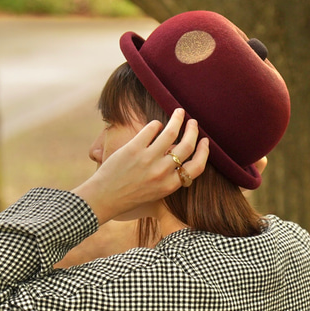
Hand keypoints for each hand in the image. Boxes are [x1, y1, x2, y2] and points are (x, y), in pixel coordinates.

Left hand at [73, 109, 209, 224]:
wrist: (103, 198)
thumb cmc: (129, 196)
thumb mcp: (156, 193)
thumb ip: (170, 177)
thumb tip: (180, 154)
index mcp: (170, 185)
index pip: (197, 166)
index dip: (204, 151)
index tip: (205, 141)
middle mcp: (162, 172)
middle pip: (187, 145)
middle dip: (193, 130)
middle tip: (193, 122)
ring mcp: (148, 159)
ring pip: (171, 132)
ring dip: (178, 119)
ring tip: (179, 112)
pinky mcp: (133, 149)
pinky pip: (151, 129)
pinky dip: (156, 124)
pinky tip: (155, 124)